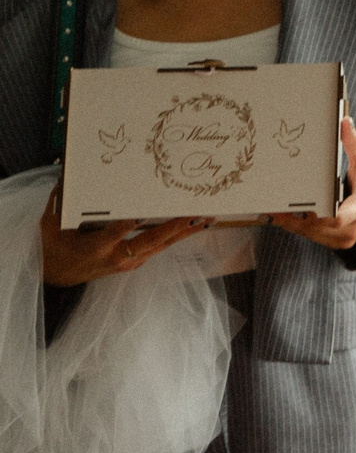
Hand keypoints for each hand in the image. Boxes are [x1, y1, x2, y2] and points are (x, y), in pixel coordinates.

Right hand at [39, 187, 207, 286]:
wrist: (58, 278)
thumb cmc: (54, 249)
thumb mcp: (51, 226)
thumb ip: (60, 201)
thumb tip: (67, 174)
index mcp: (96, 247)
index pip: (117, 231)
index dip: (132, 222)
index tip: (148, 210)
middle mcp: (117, 257)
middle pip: (150, 241)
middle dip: (175, 226)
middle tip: (197, 213)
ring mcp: (128, 263)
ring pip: (161, 245)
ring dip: (185, 232)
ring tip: (208, 217)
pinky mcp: (135, 263)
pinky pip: (159, 248)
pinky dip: (176, 236)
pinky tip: (193, 225)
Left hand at [271, 115, 355, 252]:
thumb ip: (354, 144)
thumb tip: (345, 122)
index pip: (340, 218)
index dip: (322, 213)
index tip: (308, 206)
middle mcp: (347, 230)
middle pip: (315, 224)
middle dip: (298, 212)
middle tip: (280, 197)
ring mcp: (333, 239)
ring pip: (304, 230)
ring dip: (289, 217)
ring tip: (273, 201)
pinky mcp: (322, 241)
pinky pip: (300, 232)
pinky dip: (288, 221)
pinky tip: (276, 209)